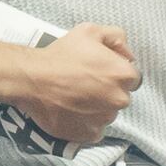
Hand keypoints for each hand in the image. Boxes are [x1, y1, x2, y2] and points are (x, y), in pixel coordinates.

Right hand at [12, 22, 139, 144]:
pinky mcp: (90, 134)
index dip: (115, 74)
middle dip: (108, 92)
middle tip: (85, 84)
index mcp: (124, 75)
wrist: (33, 79)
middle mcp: (119, 99)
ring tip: (76, 98)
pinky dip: (86, 124)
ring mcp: (105, 119)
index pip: (132, 78)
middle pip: (120, 97)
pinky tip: (73, 112)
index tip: (99, 72)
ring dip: (97, 108)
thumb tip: (128, 55)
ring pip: (107, 114)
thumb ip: (117, 38)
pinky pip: (95, 130)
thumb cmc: (61, 55)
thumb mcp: (91, 31)